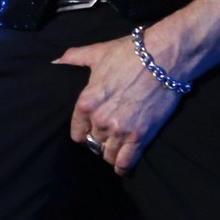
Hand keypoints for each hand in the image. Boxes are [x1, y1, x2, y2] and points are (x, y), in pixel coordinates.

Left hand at [53, 34, 182, 173]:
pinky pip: (126, 163)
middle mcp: (100, 119)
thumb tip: (55, 61)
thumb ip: (73, 58)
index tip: (91, 131)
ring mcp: (120, 130)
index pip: (77, 132)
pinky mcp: (140, 136)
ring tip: (116, 149)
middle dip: (99, 141)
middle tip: (108, 137)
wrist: (164, 57)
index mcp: (86, 102)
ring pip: (108, 155)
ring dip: (111, 154)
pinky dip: (123, 167)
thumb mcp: (97, 53)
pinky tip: (123, 166)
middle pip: (93, 144)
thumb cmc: (130, 53)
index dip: (84, 133)